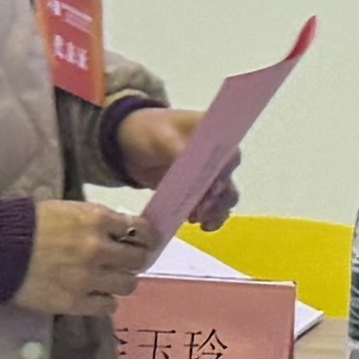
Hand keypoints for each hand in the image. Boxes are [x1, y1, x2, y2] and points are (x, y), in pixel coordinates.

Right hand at [8, 202, 148, 320]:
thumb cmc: (27, 223)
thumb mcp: (66, 210)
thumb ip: (95, 221)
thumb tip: (118, 230)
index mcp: (96, 220)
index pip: (140, 229)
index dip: (146, 236)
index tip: (145, 241)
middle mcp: (99, 249)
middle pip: (138, 259)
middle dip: (135, 260)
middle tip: (126, 262)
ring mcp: (88, 278)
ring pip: (128, 285)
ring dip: (121, 282)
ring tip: (109, 281)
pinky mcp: (75, 302)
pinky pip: (107, 307)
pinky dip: (105, 302)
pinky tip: (96, 297)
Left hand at [105, 106, 235, 233]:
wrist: (128, 147)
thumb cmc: (146, 132)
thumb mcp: (160, 138)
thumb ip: (178, 151)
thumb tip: (196, 170)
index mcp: (213, 135)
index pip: (230, 156)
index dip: (226, 174)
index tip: (213, 189)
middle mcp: (217, 156)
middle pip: (229, 180)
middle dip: (218, 199)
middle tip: (200, 210)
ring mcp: (208, 175)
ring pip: (224, 197)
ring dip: (215, 210)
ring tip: (196, 219)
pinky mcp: (197, 191)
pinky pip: (212, 207)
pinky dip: (211, 217)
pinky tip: (202, 225)